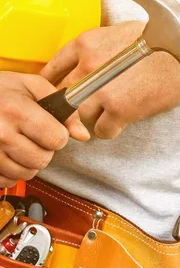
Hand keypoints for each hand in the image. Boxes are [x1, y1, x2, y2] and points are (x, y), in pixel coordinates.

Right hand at [0, 72, 89, 186]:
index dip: (59, 135)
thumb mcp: (33, 86)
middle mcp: (0, 133)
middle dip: (44, 150)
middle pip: (42, 160)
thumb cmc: (1, 90)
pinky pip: (7, 181)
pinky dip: (12, 172)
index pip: (56, 139)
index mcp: (16, 111)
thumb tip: (83, 135)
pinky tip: (8, 155)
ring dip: (29, 162)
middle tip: (33, 136)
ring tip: (20, 144)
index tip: (50, 128)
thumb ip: (64, 109)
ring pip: (26, 173)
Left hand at [41, 21, 179, 139]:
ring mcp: (101, 90)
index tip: (58, 94)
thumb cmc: (163, 42)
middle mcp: (88, 66)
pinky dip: (112, 128)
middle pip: (65, 96)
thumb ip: (96, 48)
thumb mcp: (121, 32)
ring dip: (95, 117)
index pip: (52, 70)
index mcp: (86, 43)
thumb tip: (83, 64)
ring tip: (113, 110)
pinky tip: (124, 119)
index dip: (54, 85)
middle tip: (91, 105)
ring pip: (80, 116)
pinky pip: (102, 130)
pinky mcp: (119, 110)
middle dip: (76, 103)